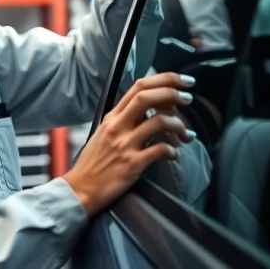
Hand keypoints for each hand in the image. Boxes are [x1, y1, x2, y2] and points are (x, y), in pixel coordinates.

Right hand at [63, 72, 196, 215]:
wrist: (81, 189)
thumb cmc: (95, 162)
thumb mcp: (105, 132)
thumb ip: (125, 118)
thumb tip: (153, 108)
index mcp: (113, 116)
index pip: (139, 87)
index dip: (165, 79)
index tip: (184, 82)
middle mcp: (118, 126)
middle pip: (148, 97)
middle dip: (173, 94)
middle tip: (189, 99)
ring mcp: (125, 144)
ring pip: (159, 121)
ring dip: (179, 125)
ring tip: (186, 135)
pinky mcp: (132, 164)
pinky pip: (160, 150)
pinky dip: (173, 151)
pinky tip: (174, 155)